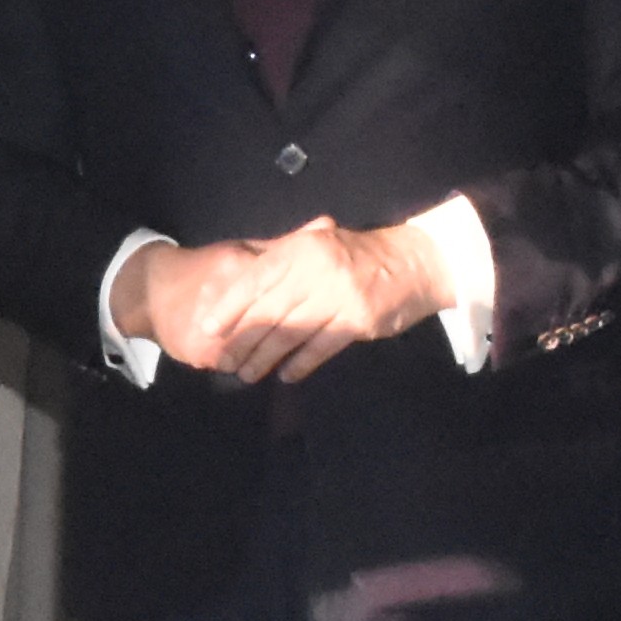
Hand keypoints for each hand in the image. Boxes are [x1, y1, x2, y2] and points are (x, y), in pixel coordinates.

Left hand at [112, 221, 450, 383]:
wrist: (413, 262)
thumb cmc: (355, 255)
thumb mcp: (316, 244)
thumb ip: (281, 261)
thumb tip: (235, 287)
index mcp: (300, 249)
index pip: (254, 279)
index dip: (228, 305)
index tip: (207, 328)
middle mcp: (316, 270)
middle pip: (268, 311)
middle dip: (242, 339)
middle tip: (224, 361)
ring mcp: (338, 296)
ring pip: (290, 332)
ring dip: (266, 357)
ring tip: (249, 374)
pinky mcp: (357, 321)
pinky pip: (320, 347)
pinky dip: (301, 363)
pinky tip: (287, 375)